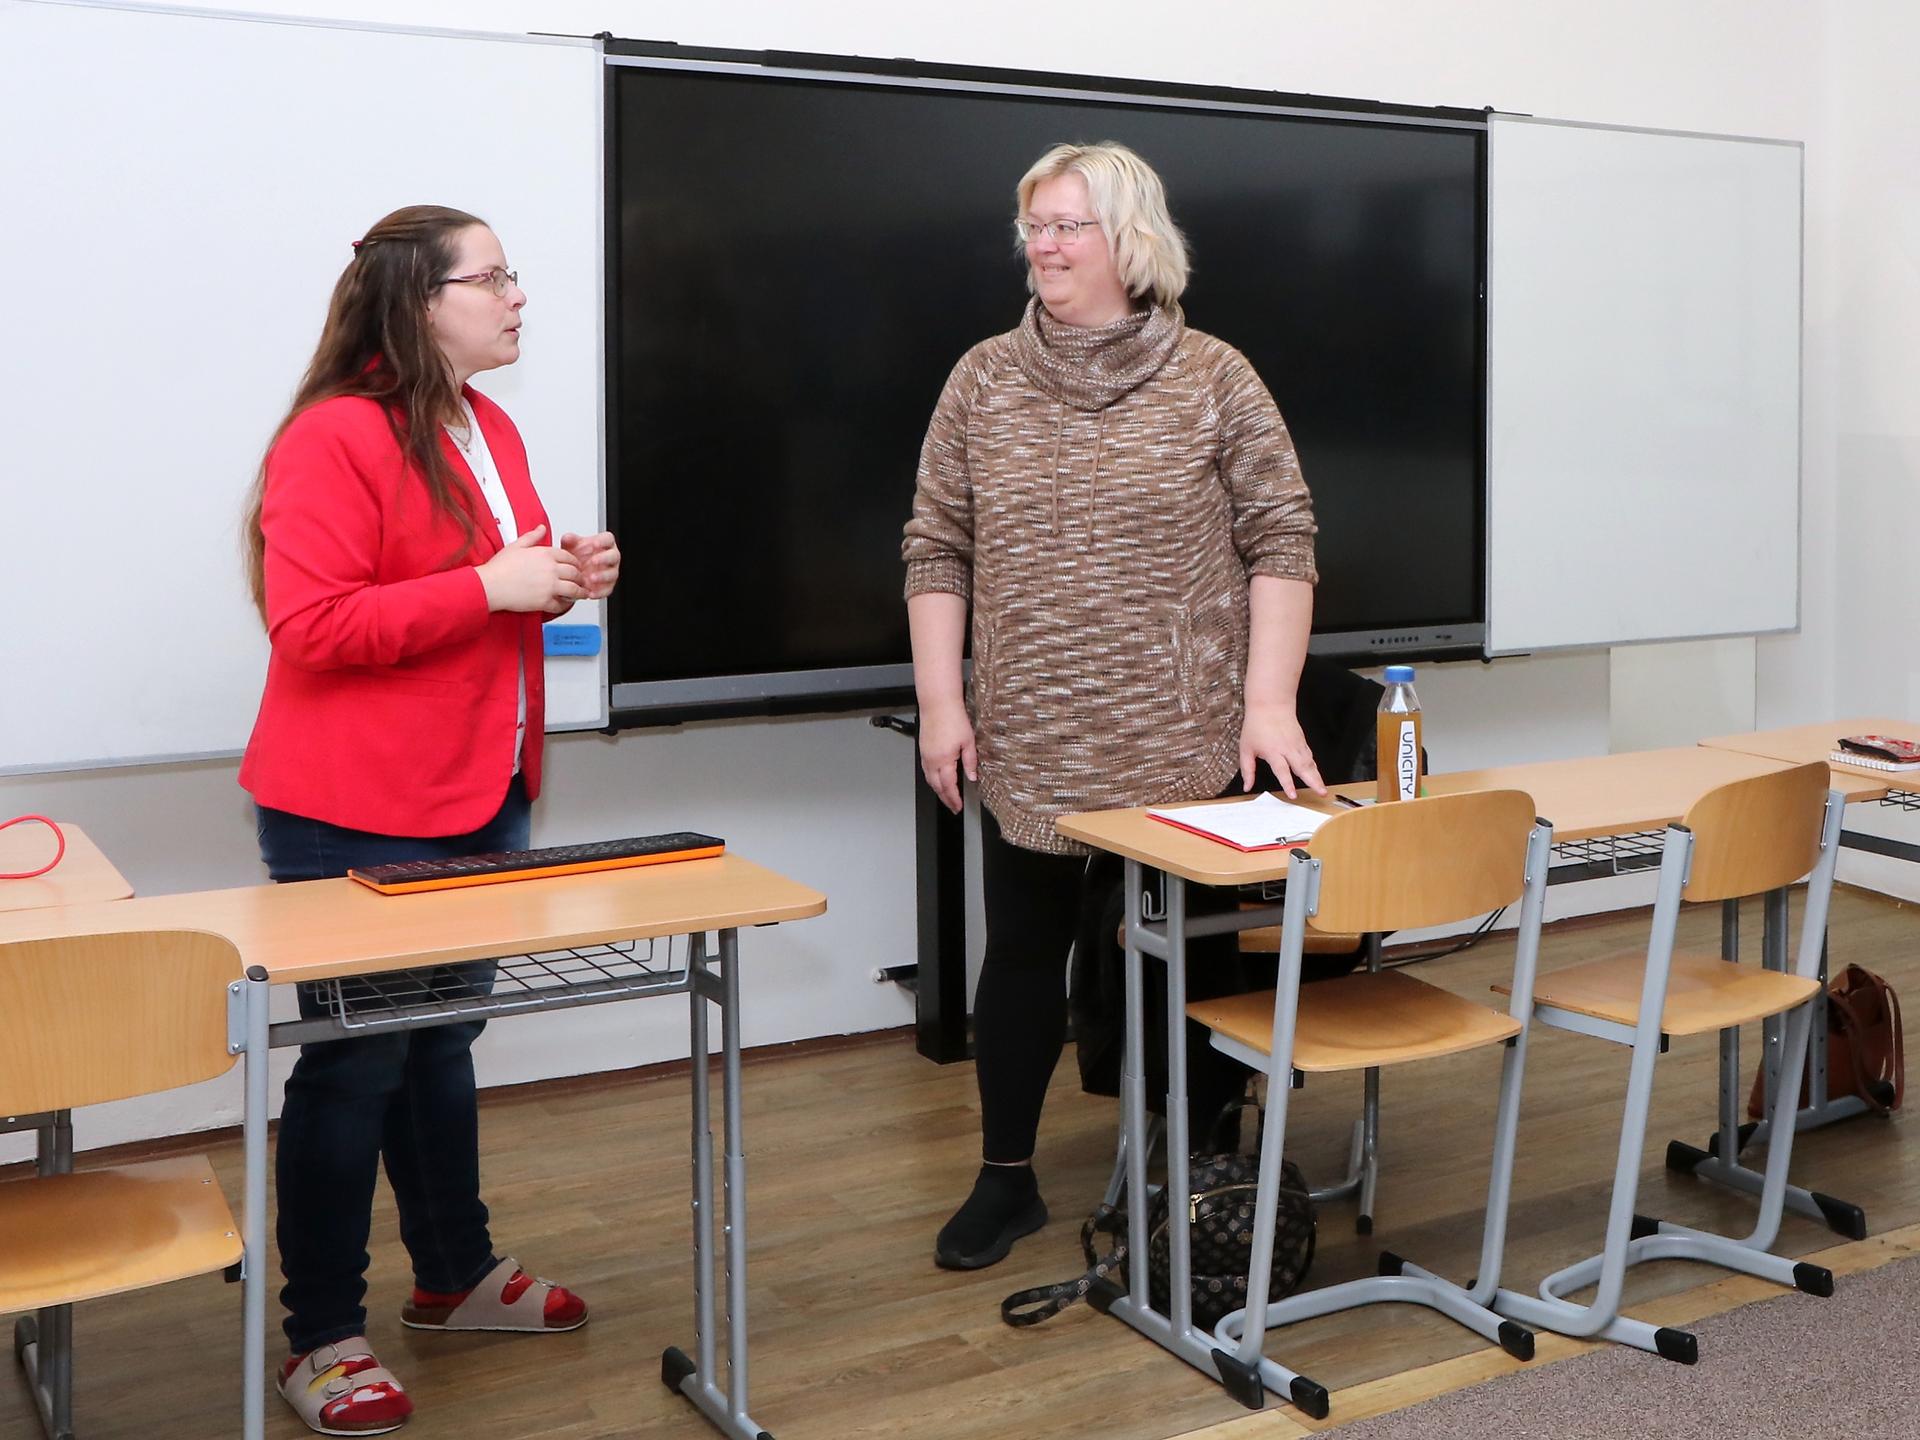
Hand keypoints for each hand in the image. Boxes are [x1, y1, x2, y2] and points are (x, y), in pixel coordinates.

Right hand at [476, 525, 585, 614]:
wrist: (490, 585)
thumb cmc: (500, 567)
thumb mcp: (516, 546)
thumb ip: (532, 536)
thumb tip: (541, 528)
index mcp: (546, 554)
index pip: (569, 557)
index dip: (574, 563)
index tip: (575, 567)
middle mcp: (551, 569)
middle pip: (575, 573)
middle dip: (580, 577)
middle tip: (581, 581)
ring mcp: (550, 586)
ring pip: (574, 589)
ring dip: (579, 592)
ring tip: (581, 594)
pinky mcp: (545, 601)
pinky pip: (562, 604)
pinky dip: (566, 605)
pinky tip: (565, 603)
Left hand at [560, 530, 621, 598]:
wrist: (574, 572)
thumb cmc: (578, 556)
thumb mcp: (571, 546)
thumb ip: (570, 540)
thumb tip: (567, 538)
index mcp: (604, 544)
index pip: (608, 539)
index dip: (603, 541)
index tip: (594, 544)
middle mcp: (610, 557)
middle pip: (613, 556)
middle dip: (604, 559)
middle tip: (593, 561)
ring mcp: (611, 572)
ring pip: (612, 574)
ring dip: (602, 576)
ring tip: (590, 578)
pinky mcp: (608, 586)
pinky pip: (607, 589)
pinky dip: (599, 592)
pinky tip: (590, 592)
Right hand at [918, 699, 977, 814]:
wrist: (938, 704)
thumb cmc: (953, 718)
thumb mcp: (969, 741)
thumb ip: (971, 761)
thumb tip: (972, 777)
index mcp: (944, 760)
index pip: (948, 786)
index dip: (953, 799)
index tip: (958, 806)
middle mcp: (931, 760)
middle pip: (936, 786)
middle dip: (945, 798)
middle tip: (953, 807)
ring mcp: (925, 755)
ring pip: (929, 780)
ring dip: (937, 790)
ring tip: (946, 797)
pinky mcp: (923, 750)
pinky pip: (926, 771)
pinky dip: (932, 780)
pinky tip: (937, 780)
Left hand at [1240, 703, 1325, 799]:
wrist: (1271, 704)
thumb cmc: (1257, 724)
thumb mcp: (1246, 748)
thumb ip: (1247, 769)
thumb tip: (1247, 786)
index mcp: (1273, 751)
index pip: (1282, 770)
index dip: (1288, 784)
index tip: (1293, 795)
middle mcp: (1288, 749)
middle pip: (1303, 767)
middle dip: (1314, 782)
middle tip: (1321, 793)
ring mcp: (1297, 745)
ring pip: (1310, 763)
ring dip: (1318, 776)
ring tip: (1323, 789)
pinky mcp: (1302, 741)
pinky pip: (1310, 756)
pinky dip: (1315, 767)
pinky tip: (1317, 775)